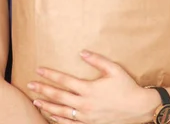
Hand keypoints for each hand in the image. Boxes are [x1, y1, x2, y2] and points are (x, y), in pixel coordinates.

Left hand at [28, 51, 158, 123]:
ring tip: (35, 101)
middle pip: (58, 96)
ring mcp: (87, 117)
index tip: (38, 69)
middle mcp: (85, 104)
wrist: (139, 108)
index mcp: (89, 89)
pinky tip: (51, 116)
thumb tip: (81, 52)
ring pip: (61, 112)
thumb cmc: (127, 87)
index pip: (64, 80)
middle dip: (42, 90)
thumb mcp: (114, 69)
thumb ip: (97, 60)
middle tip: (30, 85)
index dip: (50, 74)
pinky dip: (59, 120)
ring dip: (47, 106)